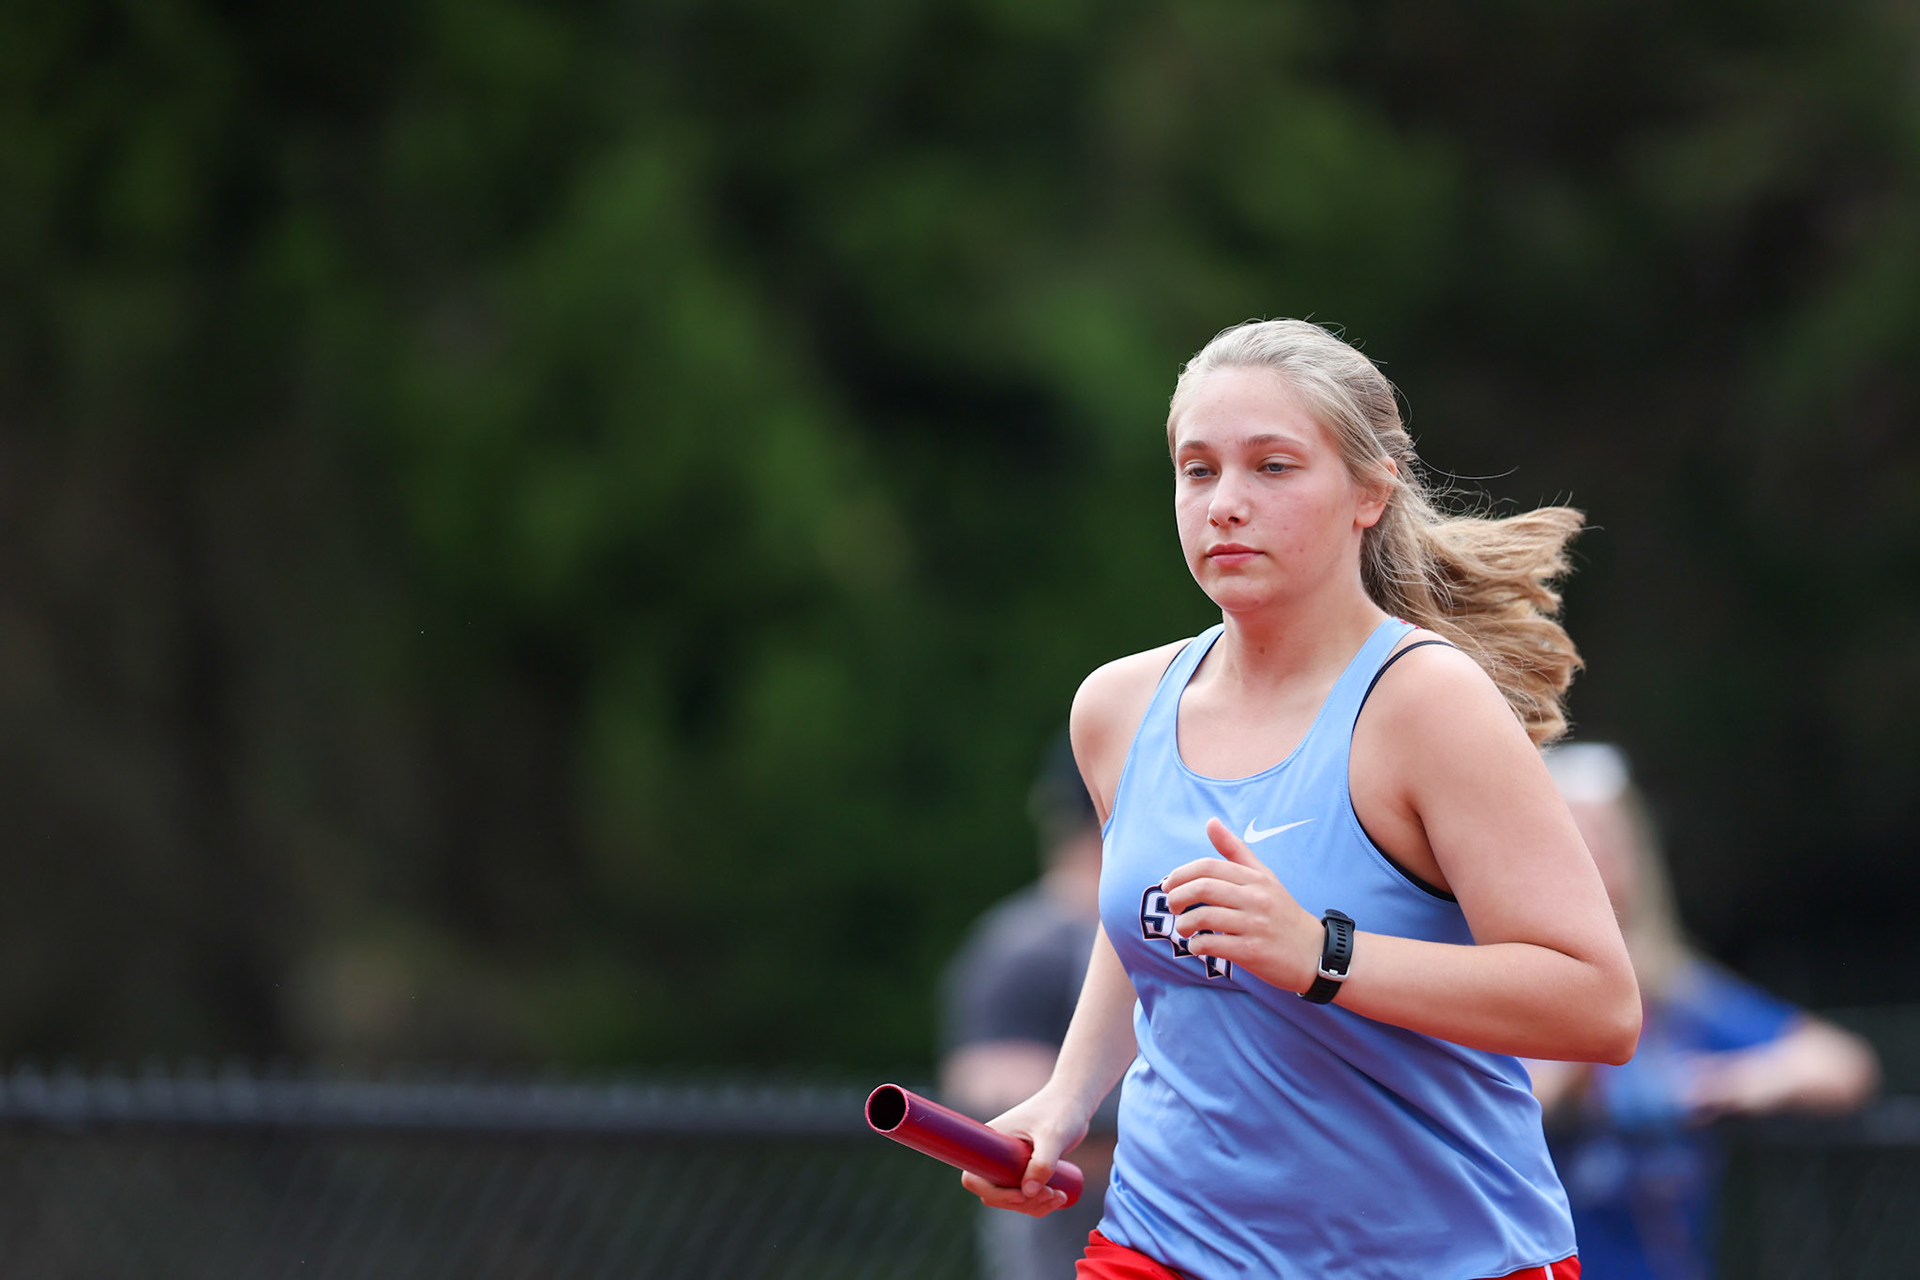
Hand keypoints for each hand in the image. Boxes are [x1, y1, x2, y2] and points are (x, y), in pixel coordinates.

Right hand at [957, 1089, 1087, 1216]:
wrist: (1074, 1102)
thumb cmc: (1060, 1112)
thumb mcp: (1052, 1136)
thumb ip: (1042, 1163)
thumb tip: (1027, 1194)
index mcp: (991, 1142)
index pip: (974, 1178)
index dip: (994, 1193)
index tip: (1021, 1195)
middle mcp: (996, 1155)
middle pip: (994, 1194)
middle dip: (1022, 1202)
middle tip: (1052, 1194)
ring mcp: (1010, 1163)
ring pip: (1011, 1199)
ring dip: (1034, 1205)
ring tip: (1060, 1195)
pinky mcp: (1025, 1169)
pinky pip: (1025, 1196)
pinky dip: (1039, 1203)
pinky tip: (1059, 1197)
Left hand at [1161, 817, 1320, 992]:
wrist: (1315, 953)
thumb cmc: (1282, 912)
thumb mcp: (1264, 877)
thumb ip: (1235, 851)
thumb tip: (1210, 822)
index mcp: (1256, 879)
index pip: (1209, 866)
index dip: (1181, 874)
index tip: (1168, 884)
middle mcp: (1256, 898)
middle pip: (1203, 888)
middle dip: (1177, 897)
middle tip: (1172, 906)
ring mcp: (1255, 925)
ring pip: (1204, 917)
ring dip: (1184, 924)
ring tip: (1183, 929)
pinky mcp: (1253, 952)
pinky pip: (1213, 945)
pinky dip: (1197, 946)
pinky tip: (1197, 946)